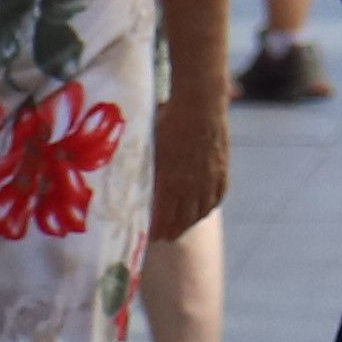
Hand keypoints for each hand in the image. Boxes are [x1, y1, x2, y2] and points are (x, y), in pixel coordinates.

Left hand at [152, 93, 229, 240]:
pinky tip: (203, 211)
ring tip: (180, 229)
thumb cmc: (166, 117)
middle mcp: (191, 185)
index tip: (148, 238)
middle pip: (182, 220)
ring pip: (200, 211)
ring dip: (189, 223)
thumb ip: (139, 163)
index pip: (163, 217)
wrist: (200, 102)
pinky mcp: (221, 169)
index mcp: (170, 181)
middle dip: (171, 232)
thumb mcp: (147, 142)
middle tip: (161, 238)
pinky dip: (208, 207)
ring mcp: (209, 178)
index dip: (156, 230)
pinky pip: (217, 197)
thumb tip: (120, 173)